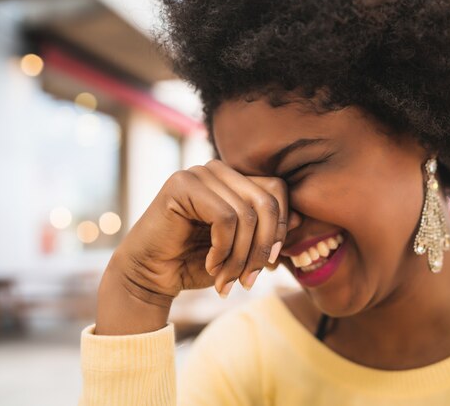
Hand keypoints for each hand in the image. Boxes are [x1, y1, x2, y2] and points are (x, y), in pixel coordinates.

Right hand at [95, 159, 288, 333]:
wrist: (151, 277)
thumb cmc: (197, 263)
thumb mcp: (241, 250)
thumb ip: (266, 234)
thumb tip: (297, 219)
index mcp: (235, 180)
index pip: (277, 191)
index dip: (280, 229)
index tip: (271, 265)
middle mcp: (219, 170)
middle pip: (266, 201)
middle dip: (263, 247)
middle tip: (250, 279)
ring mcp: (200, 173)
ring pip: (247, 214)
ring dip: (241, 256)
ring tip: (228, 279)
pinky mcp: (182, 185)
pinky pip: (225, 217)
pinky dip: (224, 249)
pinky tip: (211, 266)